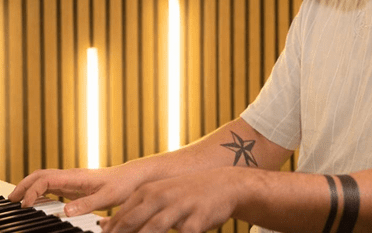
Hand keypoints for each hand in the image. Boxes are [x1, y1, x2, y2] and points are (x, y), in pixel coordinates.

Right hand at [8, 164, 145, 215]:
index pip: (46, 179)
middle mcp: (71, 176)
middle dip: (24, 186)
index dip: (32, 190)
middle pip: (40, 176)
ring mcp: (73, 181)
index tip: (25, 205)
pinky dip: (39, 193)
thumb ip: (87, 204)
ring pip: (45, 180)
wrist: (134, 177)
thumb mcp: (107, 196)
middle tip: (11, 201)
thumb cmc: (123, 184)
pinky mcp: (76, 187)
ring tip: (18, 202)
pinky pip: (53, 187)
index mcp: (76, 177)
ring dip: (30, 188)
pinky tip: (36, 204)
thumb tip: (65, 210)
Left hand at [101, 167, 243, 232]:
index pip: (120, 219)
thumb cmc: (187, 193)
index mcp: (148, 191)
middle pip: (131, 224)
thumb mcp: (159, 195)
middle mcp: (160, 197)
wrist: (224, 184)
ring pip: (152, 230)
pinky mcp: (196, 220)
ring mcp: (178, 207)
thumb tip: (106, 226)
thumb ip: (134, 210)